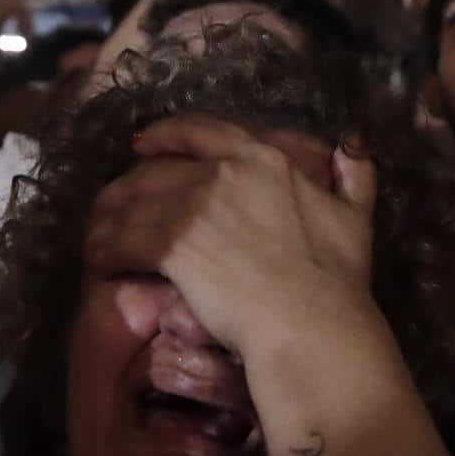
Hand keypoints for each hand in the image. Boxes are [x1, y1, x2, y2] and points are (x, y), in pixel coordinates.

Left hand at [84, 116, 379, 363]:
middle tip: (112, 212)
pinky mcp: (172, 245)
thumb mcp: (356, 216)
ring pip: (130, 204)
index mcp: (263, 159)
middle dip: (128, 190)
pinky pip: (120, 240)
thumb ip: (354, 175)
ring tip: (98, 242)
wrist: (312, 324)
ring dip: (107, 222)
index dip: (165, 136)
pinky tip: (101, 265)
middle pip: (155, 171)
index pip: (201, 131)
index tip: (143, 144)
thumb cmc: (337, 281)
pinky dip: (105, 251)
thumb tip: (353, 143)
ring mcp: (194, 207)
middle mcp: (223, 173)